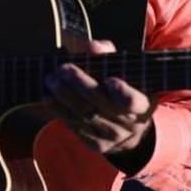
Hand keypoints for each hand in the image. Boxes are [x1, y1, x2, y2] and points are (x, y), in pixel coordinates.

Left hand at [43, 39, 155, 162]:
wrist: (130, 130)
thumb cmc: (126, 90)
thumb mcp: (127, 73)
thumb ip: (110, 56)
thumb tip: (93, 46)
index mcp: (142, 104)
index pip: (133, 101)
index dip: (122, 92)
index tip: (110, 79)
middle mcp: (128, 124)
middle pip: (100, 104)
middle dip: (79, 84)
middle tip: (63, 69)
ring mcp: (112, 137)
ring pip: (84, 115)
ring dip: (63, 96)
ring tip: (51, 80)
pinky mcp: (96, 144)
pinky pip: (75, 126)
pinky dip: (59, 111)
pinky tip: (49, 97)